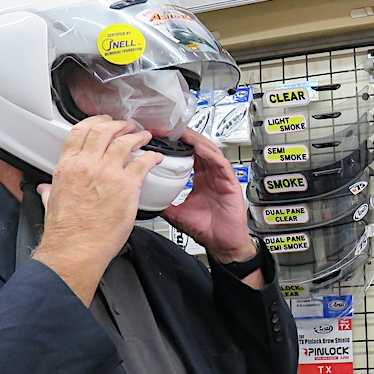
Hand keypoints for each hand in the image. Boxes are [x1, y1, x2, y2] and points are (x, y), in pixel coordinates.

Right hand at [33, 116, 162, 304]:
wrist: (77, 248)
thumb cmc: (66, 231)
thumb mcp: (51, 204)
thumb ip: (50, 192)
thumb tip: (46, 189)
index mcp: (67, 167)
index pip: (80, 132)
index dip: (95, 121)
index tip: (103, 121)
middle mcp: (87, 165)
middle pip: (105, 131)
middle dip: (118, 125)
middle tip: (126, 126)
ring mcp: (108, 173)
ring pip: (125, 142)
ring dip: (137, 136)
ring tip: (143, 136)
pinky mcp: (127, 186)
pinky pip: (143, 163)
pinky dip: (151, 156)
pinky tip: (155, 157)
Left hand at [161, 128, 252, 263]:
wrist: (222, 244)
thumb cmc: (206, 229)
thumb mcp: (176, 213)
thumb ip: (163, 202)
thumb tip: (144, 198)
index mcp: (201, 179)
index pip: (189, 155)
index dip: (177, 145)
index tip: (161, 138)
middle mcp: (212, 175)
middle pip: (199, 148)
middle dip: (185, 138)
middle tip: (169, 129)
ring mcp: (221, 178)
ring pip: (210, 151)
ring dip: (196, 141)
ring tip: (183, 133)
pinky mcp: (230, 183)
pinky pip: (221, 164)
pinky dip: (210, 154)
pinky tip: (200, 147)